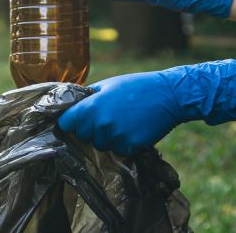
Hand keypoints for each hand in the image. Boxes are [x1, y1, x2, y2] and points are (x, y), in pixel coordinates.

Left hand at [57, 59, 235, 155]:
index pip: (65, 123)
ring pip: (100, 145)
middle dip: (90, 129)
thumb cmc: (137, 86)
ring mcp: (116, 136)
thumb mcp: (108, 85)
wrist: (169, 95)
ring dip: (107, 137)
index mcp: (92, 106)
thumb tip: (69, 105)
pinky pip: (117, 150)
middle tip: (106, 116)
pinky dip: (123, 143)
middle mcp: (101, 123)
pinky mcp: (130, 146)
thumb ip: (87, 97)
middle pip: (82, 136)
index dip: (68, 121)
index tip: (74, 120)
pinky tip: (133, 129)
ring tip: (122, 121)